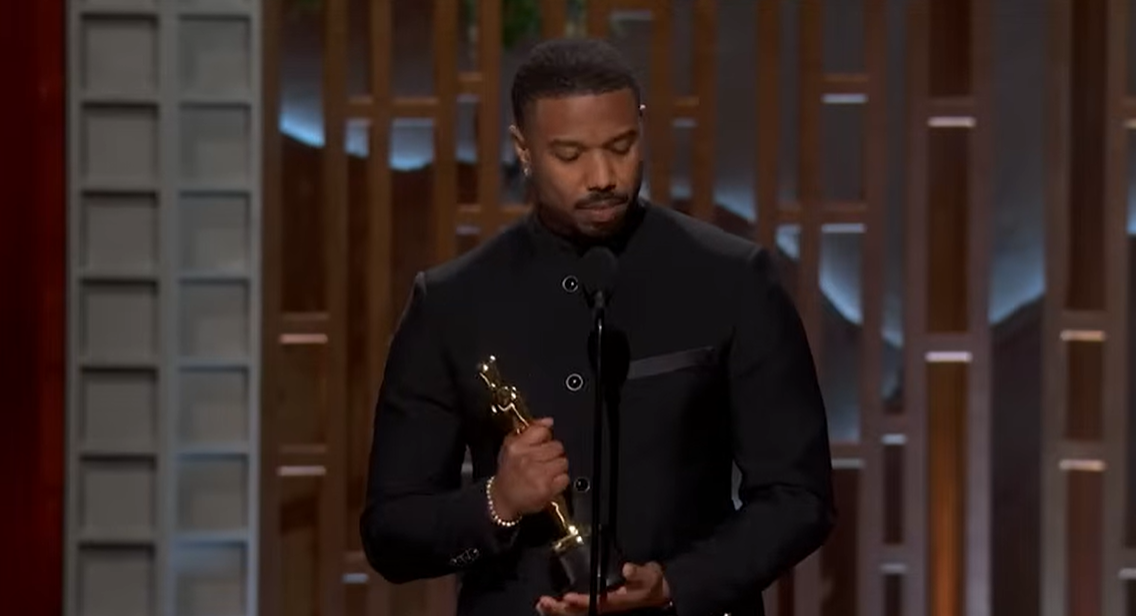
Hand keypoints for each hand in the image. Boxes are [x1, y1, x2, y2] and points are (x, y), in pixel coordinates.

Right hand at [490, 417, 569, 520]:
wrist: (502, 499)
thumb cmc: (508, 472)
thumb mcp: (511, 446)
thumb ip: (531, 430)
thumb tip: (549, 421)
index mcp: (516, 446)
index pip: (543, 431)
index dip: (546, 438)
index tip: (542, 445)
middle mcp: (526, 459)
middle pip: (557, 447)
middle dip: (553, 454)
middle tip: (543, 462)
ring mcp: (537, 474)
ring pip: (563, 462)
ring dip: (557, 468)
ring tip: (546, 473)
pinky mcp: (546, 489)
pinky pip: (565, 478)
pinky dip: (560, 482)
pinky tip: (549, 483)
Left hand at [536, 562, 670, 614]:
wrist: (655, 599)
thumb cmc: (651, 586)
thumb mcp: (651, 578)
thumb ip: (640, 574)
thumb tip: (627, 569)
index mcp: (616, 602)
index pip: (597, 603)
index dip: (582, 602)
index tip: (567, 598)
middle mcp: (604, 609)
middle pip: (580, 613)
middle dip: (561, 610)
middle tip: (544, 602)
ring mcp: (598, 610)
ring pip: (575, 615)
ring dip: (556, 611)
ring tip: (541, 604)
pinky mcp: (593, 608)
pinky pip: (574, 613)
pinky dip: (559, 610)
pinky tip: (544, 606)